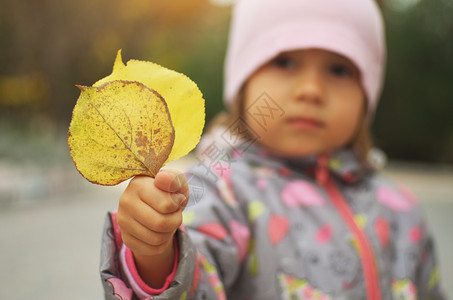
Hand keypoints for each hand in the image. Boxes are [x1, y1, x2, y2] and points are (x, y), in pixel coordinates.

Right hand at [117, 170, 188, 286]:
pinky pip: (152, 249)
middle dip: (175, 220)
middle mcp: (125, 201)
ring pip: (157, 238)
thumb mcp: (177, 182)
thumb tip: (162, 179)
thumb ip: (173, 179)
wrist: (158, 207)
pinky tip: (160, 231)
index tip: (176, 198)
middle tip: (175, 213)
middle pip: (161, 224)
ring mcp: (123, 221)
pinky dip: (163, 243)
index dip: (177, 204)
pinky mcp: (126, 238)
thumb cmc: (169, 191)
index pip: (166, 205)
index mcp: (138, 184)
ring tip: (168, 221)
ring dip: (169, 232)